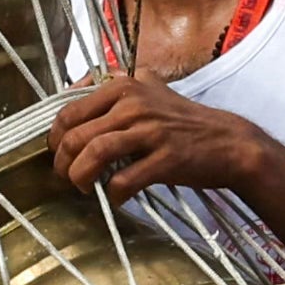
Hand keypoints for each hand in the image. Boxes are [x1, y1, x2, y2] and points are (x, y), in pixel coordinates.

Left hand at [47, 74, 279, 204]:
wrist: (228, 142)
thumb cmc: (184, 121)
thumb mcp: (151, 89)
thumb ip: (117, 88)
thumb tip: (76, 91)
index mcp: (124, 86)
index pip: (69, 110)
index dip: (56, 136)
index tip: (58, 152)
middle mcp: (134, 104)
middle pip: (76, 135)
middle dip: (62, 162)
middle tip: (66, 176)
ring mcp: (150, 131)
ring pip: (94, 154)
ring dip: (80, 177)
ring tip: (83, 187)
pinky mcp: (164, 159)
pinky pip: (124, 180)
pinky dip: (113, 193)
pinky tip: (116, 197)